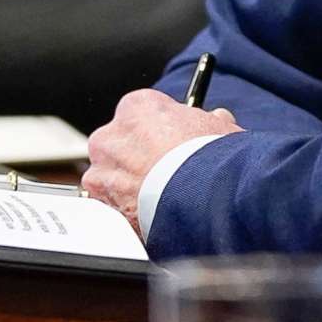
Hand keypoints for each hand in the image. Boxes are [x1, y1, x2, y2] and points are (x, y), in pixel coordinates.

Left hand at [81, 88, 240, 230]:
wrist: (203, 200)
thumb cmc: (210, 160)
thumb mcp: (219, 128)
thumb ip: (207, 122)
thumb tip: (216, 122)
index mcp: (137, 107)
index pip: (141, 113)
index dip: (159, 130)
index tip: (172, 141)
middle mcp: (111, 135)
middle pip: (120, 144)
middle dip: (138, 157)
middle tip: (166, 172)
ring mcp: (102, 173)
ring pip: (112, 177)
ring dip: (130, 186)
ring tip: (161, 198)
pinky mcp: (102, 205)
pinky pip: (113, 205)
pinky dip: (127, 211)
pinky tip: (152, 214)